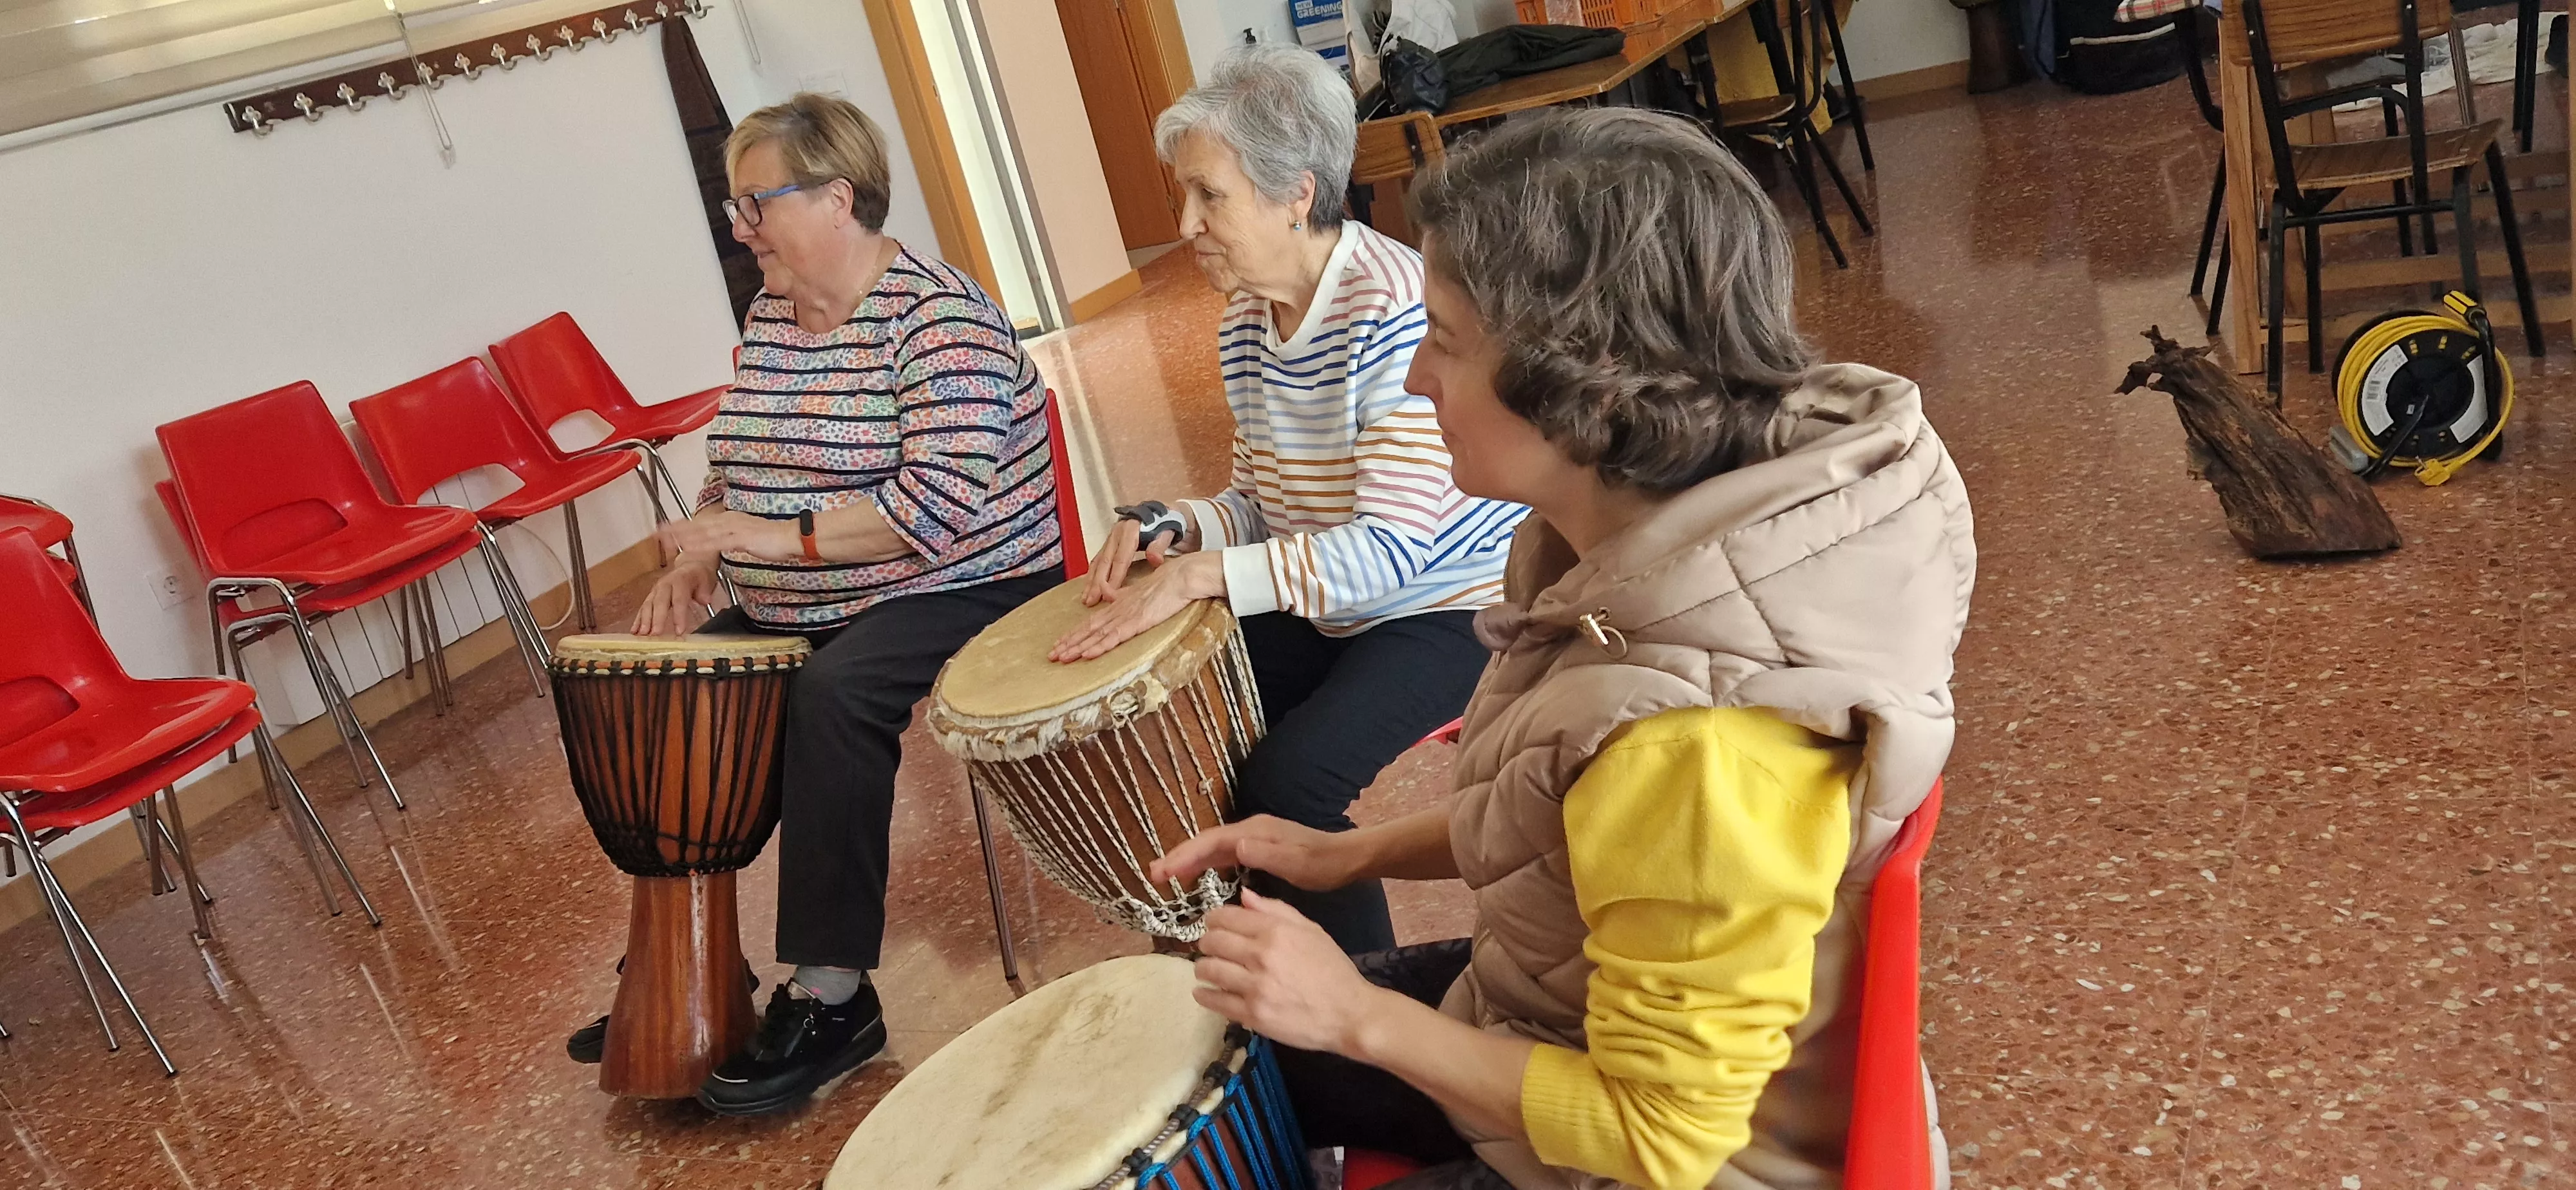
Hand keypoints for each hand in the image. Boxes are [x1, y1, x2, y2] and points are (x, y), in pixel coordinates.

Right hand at [633, 556, 719, 635]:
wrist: (690, 567)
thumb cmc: (698, 576)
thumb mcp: (706, 580)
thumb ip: (705, 592)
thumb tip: (705, 600)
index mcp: (679, 580)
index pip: (679, 600)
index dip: (678, 615)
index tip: (679, 631)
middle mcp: (665, 585)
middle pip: (659, 603)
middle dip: (656, 619)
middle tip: (654, 634)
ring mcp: (656, 590)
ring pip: (648, 605)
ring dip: (644, 621)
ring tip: (642, 634)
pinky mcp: (651, 596)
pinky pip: (643, 608)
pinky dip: (638, 620)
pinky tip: (634, 631)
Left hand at [659, 510, 796, 563]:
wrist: (793, 537)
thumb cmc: (775, 539)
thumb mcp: (750, 537)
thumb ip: (736, 538)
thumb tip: (728, 542)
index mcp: (730, 520)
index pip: (702, 522)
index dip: (683, 525)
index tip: (666, 528)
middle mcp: (728, 521)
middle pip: (697, 524)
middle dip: (675, 528)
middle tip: (656, 531)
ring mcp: (733, 528)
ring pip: (702, 531)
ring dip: (682, 535)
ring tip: (665, 538)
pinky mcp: (740, 538)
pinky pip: (715, 542)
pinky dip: (700, 544)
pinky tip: (688, 547)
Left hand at [1049, 550, 1225, 661]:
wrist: (1181, 577)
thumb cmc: (1166, 584)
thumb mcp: (1138, 590)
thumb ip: (1121, 594)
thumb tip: (1107, 593)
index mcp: (1117, 604)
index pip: (1091, 621)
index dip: (1075, 633)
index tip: (1060, 643)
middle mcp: (1117, 610)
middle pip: (1088, 629)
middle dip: (1069, 643)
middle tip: (1051, 655)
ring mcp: (1126, 616)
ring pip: (1096, 634)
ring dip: (1077, 647)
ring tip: (1061, 657)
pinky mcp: (1137, 622)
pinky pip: (1114, 637)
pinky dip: (1099, 646)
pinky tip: (1087, 654)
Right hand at [1083, 507, 1192, 607]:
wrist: (1162, 510)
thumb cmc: (1166, 522)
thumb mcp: (1168, 530)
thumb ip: (1160, 544)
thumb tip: (1154, 559)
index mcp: (1131, 529)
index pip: (1121, 558)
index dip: (1115, 576)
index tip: (1110, 593)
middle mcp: (1117, 532)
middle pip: (1105, 561)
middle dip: (1097, 582)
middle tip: (1091, 600)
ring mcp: (1112, 537)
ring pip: (1098, 561)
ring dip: (1091, 581)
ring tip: (1086, 598)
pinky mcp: (1110, 542)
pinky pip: (1098, 560)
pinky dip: (1092, 574)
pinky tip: (1088, 587)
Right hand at [1150, 816, 1362, 891]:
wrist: (1346, 859)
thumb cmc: (1322, 863)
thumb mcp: (1295, 862)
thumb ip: (1265, 854)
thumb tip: (1235, 846)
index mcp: (1254, 831)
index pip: (1210, 842)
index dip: (1184, 855)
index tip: (1163, 871)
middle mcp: (1249, 830)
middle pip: (1206, 843)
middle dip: (1179, 856)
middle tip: (1153, 875)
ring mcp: (1253, 839)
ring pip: (1212, 849)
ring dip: (1188, 861)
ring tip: (1165, 876)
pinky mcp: (1258, 849)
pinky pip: (1223, 856)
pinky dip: (1205, 865)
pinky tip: (1196, 877)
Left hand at [1190, 890, 1386, 1053]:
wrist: (1349, 1014)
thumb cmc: (1332, 970)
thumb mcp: (1311, 930)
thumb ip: (1276, 910)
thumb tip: (1243, 895)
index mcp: (1276, 931)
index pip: (1226, 916)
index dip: (1213, 919)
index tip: (1213, 924)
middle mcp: (1261, 956)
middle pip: (1212, 942)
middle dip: (1207, 942)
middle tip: (1211, 948)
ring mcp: (1255, 987)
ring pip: (1208, 970)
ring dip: (1203, 968)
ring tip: (1208, 970)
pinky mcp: (1252, 1015)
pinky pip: (1215, 1001)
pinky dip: (1204, 995)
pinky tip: (1205, 992)